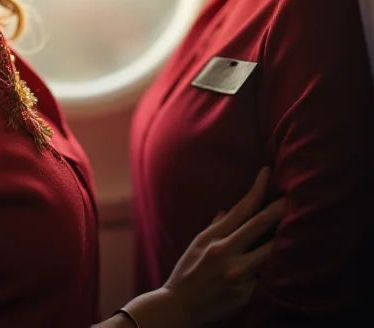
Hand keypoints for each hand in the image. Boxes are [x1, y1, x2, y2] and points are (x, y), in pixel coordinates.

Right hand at [160, 166, 283, 326]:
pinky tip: (292, 262)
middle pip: (260, 224)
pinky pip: (268, 279)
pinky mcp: (245, 296)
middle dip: (279, 208)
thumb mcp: (197, 244)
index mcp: (213, 237)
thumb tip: (229, 211)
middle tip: (294, 195)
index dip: (257, 188)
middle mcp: (226, 252)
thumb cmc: (186, 273)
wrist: (178, 308)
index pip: (241, 207)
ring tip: (301, 227)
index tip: (268, 172)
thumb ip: (216, 226)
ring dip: (285, 238)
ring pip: (270, 251)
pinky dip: (279, 269)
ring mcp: (237, 275)